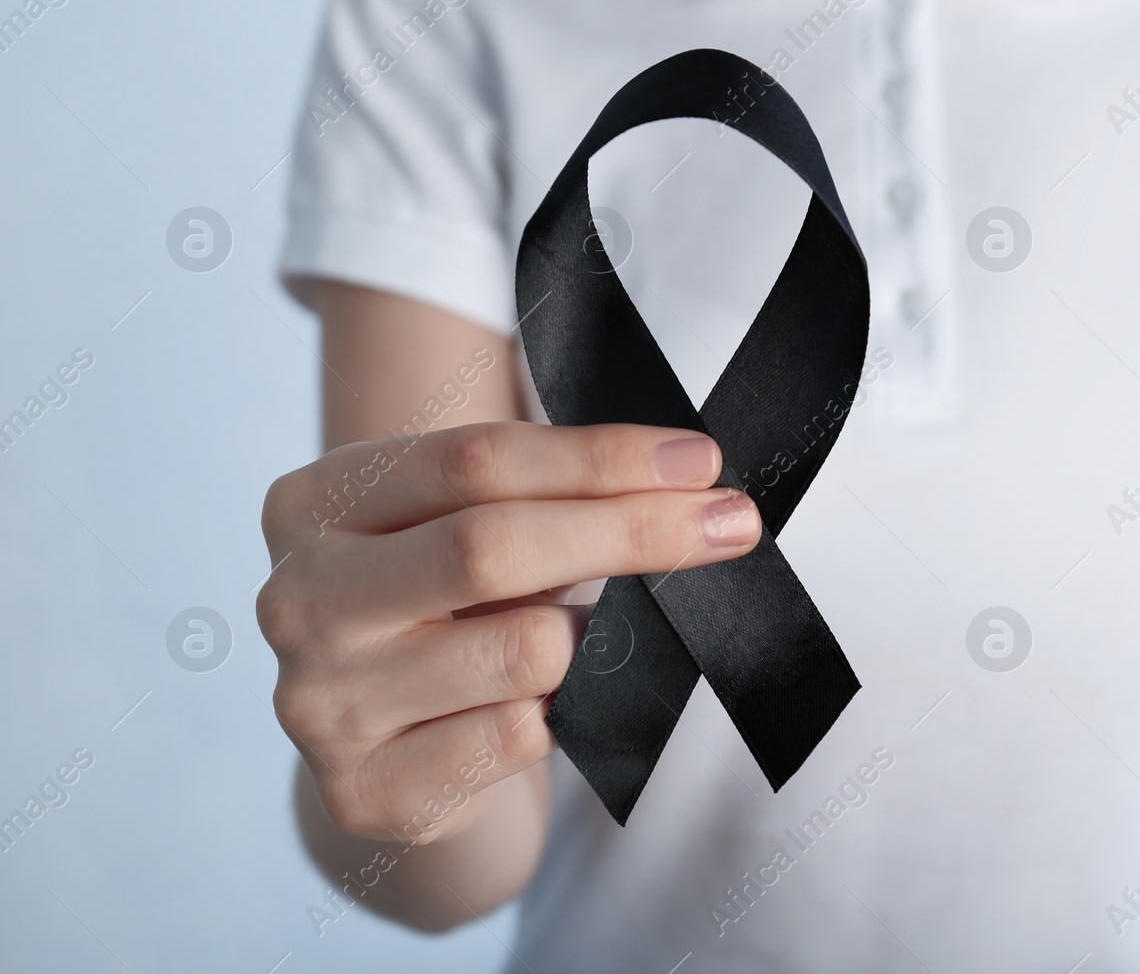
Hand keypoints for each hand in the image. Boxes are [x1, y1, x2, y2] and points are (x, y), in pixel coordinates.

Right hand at [256, 422, 759, 843]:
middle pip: (489, 545)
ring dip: (589, 642)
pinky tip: (543, 709)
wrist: (392, 751)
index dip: (599, 457)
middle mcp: (297, 597)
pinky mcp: (362, 791)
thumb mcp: (469, 527)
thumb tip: (690, 483)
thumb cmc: (452, 609)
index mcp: (316, 501)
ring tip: (584, 640)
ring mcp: (317, 702)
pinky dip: (558, 718)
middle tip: (733, 524)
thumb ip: (545, 497)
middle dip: (630, 531)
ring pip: (521, 651)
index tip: (701, 462)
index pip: (474, 459)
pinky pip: (515, 737)